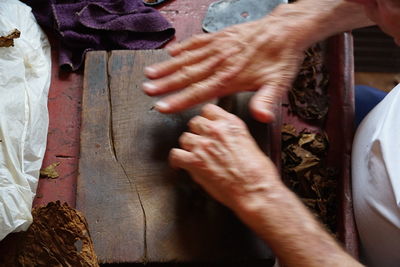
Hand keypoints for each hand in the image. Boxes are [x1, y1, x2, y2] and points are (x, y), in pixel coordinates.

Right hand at [143, 4, 309, 121]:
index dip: (178, 100)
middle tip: (146, 90)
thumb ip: (266, 100)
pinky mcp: (220, 36)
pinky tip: (171, 52)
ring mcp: (218, 47)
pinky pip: (197, 42)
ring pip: (187, 58)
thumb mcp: (278, 83)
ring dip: (167, 66)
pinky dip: (183, 47)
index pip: (199, 91)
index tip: (162, 106)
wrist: (285, 29)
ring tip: (149, 73)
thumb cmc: (281, 58)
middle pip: (187, 74)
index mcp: (230, 76)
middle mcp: (220, 61)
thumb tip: (261, 118)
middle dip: (165, 84)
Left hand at [169, 104, 280, 209]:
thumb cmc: (258, 173)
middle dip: (196, 133)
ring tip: (191, 156)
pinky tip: (179, 166)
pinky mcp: (194, 161)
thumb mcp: (249, 143)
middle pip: (194, 123)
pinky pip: (175, 155)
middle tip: (199, 143)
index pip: (209, 110)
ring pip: (184, 138)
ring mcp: (203, 145)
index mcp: (231, 124)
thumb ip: (231, 136)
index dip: (205, 119)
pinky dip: (176, 162)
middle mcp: (216, 130)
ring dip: (187, 147)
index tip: (205, 126)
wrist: (255, 190)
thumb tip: (221, 140)